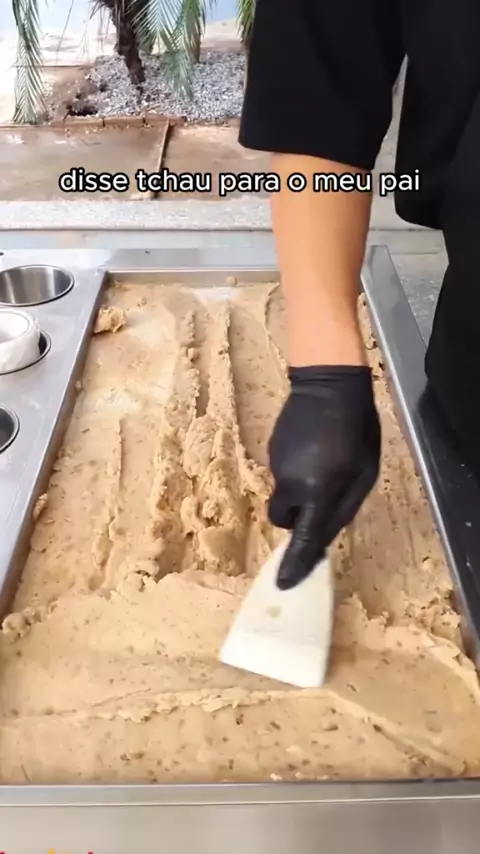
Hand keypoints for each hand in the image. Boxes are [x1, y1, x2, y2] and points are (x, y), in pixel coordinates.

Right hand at [268, 366, 380, 588]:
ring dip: (301, 490)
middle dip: (299, 517)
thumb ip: (342, 508)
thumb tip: (322, 536)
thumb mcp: (363, 474)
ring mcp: (275, 465)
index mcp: (316, 491)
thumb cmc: (357, 430)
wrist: (328, 384)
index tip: (284, 584)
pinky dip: (296, 472)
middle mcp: (289, 482)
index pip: (303, 538)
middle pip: (285, 518)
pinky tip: (313, 449)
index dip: (295, 563)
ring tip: (324, 462)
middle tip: (322, 497)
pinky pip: (283, 474)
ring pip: (284, 494)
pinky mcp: (270, 452)